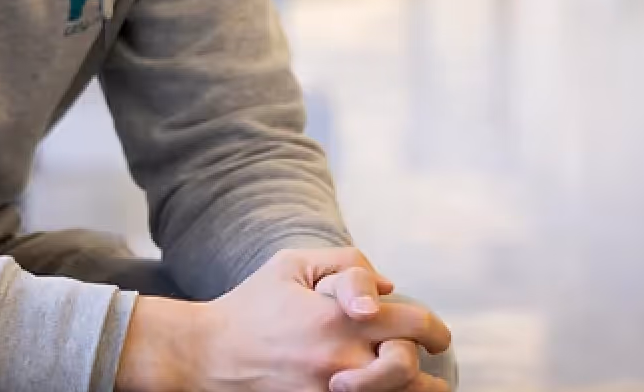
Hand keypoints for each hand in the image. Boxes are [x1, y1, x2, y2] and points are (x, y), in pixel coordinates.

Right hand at [114, 248, 449, 391]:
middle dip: (423, 362)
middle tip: (421, 359)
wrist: (207, 354)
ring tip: (418, 388)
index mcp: (339, 317)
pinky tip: (379, 390)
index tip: (437, 337)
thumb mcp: (290, 265)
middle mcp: (341, 358)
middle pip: (410, 369)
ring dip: (411, 391)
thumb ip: (345, 264)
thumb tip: (388, 286)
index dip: (436, 331)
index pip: (415, 324)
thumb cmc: (250, 306)